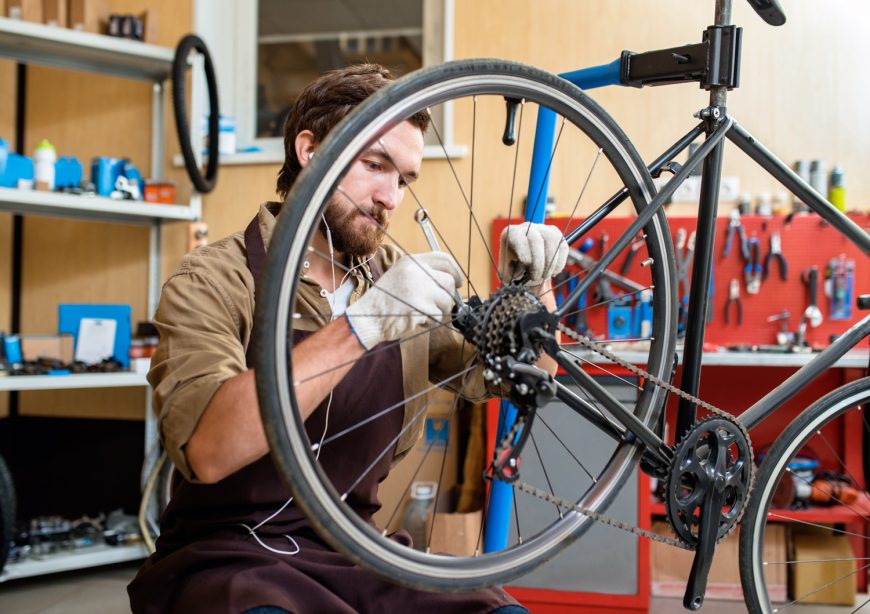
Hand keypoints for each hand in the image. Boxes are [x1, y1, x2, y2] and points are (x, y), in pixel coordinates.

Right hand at [345, 252, 462, 349]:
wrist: (367, 317)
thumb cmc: (384, 301)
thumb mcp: (400, 275)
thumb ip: (422, 273)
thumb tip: (450, 281)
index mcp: (411, 261)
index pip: (443, 259)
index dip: (455, 270)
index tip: (458, 281)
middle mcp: (416, 271)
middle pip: (449, 281)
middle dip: (447, 296)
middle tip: (437, 305)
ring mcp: (419, 288)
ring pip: (446, 300)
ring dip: (438, 310)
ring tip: (420, 312)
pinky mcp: (421, 306)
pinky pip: (438, 316)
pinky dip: (430, 321)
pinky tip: (415, 320)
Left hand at [498, 222, 567, 284]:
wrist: (527, 269)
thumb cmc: (514, 269)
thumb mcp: (507, 273)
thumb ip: (510, 272)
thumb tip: (519, 271)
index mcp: (511, 233)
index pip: (518, 237)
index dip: (523, 252)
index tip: (526, 266)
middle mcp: (527, 227)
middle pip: (536, 240)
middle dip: (538, 263)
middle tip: (536, 277)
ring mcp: (544, 229)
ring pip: (552, 242)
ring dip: (550, 264)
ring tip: (544, 276)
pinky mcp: (556, 235)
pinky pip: (562, 247)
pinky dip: (559, 263)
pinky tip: (552, 271)